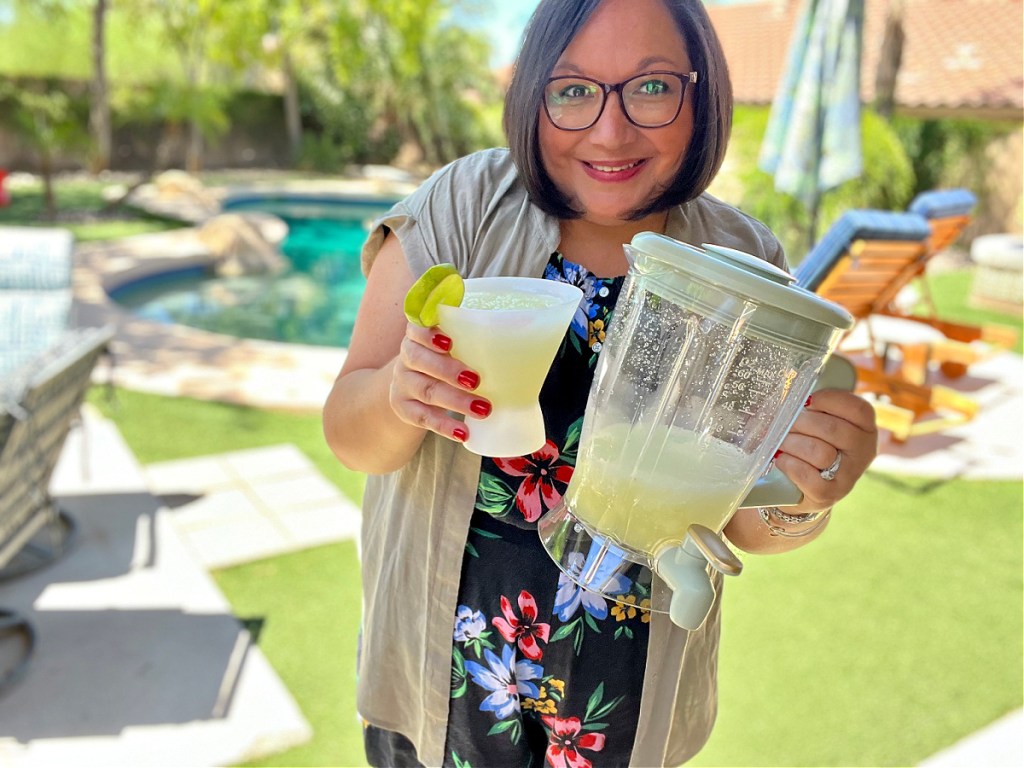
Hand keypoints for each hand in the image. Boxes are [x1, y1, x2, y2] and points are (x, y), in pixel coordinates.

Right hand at [388, 323, 490, 442]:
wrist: (412, 389)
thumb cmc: (444, 361)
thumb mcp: (453, 348)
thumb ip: (473, 342)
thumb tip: (522, 345)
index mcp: (419, 336)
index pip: (416, 328)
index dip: (429, 334)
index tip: (450, 343)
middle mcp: (407, 357)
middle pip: (419, 360)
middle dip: (448, 370)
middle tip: (475, 380)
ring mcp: (403, 384)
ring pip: (425, 390)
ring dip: (455, 400)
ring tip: (483, 409)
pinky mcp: (404, 408)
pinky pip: (423, 418)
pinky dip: (444, 425)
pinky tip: (463, 433)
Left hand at [772, 389, 877, 514]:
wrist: (802, 486)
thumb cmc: (810, 444)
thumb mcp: (819, 424)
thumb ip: (813, 407)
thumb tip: (789, 397)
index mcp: (865, 428)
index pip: (857, 409)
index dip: (829, 400)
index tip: (807, 401)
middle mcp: (864, 451)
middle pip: (832, 429)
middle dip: (801, 422)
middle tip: (785, 423)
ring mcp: (849, 475)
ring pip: (819, 452)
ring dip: (791, 443)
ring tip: (780, 442)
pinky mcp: (830, 494)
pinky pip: (807, 475)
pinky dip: (789, 464)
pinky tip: (782, 460)